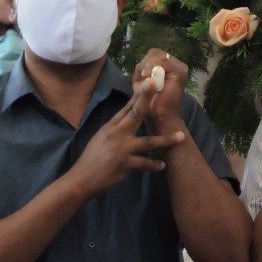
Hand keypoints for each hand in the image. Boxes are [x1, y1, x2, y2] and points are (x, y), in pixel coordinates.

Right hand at [72, 79, 186, 197]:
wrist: (81, 179)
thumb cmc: (91, 159)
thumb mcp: (101, 138)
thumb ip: (115, 129)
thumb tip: (127, 119)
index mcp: (110, 127)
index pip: (126, 108)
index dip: (138, 95)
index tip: (149, 82)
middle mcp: (116, 134)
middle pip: (135, 114)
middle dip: (146, 99)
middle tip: (157, 85)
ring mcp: (120, 149)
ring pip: (148, 142)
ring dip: (166, 140)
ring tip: (181, 136)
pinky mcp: (124, 164)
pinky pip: (143, 163)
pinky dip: (154, 165)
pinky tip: (162, 165)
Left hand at [134, 48, 188, 128]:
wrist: (160, 116)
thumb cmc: (150, 102)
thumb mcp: (142, 82)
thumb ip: (141, 69)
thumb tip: (141, 63)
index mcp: (168, 66)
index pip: (153, 54)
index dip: (144, 62)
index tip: (140, 76)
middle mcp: (177, 64)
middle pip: (155, 52)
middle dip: (145, 64)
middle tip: (143, 78)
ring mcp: (180, 67)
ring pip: (158, 56)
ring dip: (148, 67)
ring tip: (146, 81)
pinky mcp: (180, 72)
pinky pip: (163, 61)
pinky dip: (153, 68)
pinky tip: (150, 80)